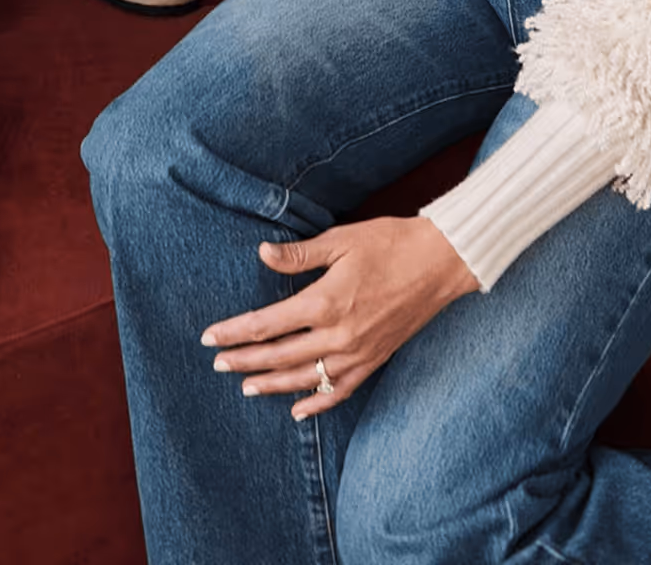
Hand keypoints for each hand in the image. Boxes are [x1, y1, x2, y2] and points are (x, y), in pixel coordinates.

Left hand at [202, 217, 476, 419]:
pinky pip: (339, 390)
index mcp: (325, 302)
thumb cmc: (389, 244)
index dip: (234, 332)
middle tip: (216, 364)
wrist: (441, 263)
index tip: (209, 337)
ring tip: (246, 386)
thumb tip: (262, 254)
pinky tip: (297, 409)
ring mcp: (358, 353)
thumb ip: (299, 255)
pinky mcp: (374, 360)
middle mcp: (338, 335)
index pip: (266, 325)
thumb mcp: (340, 241)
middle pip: (279, 356)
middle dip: (244, 360)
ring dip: (272, 384)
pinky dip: (316, 402)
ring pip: (305, 378)